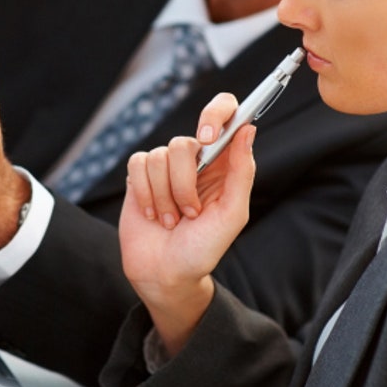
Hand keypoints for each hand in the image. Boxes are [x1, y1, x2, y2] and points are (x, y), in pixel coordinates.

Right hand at [118, 105, 255, 356]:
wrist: (165, 274)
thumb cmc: (203, 249)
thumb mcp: (232, 215)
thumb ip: (242, 172)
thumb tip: (248, 129)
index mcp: (224, 163)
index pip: (226, 113)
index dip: (216, 113)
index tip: (207, 137)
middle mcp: (196, 159)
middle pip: (184, 143)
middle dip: (184, 185)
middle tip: (190, 212)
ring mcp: (166, 166)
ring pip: (159, 156)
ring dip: (165, 197)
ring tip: (171, 220)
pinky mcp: (139, 175)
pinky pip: (138, 165)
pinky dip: (145, 194)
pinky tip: (151, 214)